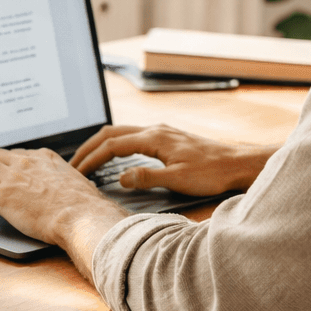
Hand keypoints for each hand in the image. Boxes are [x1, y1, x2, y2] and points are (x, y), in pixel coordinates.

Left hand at [0, 148, 129, 281]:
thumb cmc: (85, 207)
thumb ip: (70, 183)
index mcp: (45, 158)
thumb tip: (77, 191)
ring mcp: (12, 177)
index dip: (10, 164)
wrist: (81, 216)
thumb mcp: (80, 184)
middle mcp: (26, 163)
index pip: (20, 154)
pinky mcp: (1, 195)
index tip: (7, 172)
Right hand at [71, 125, 276, 196]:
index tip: (77, 172)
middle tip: (72, 165)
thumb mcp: (178, 179)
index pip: (112, 145)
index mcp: (154, 138)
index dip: (91, 159)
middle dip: (89, 147)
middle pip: (111, 133)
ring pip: (121, 133)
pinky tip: (116, 157)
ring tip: (88, 160)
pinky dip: (116, 145)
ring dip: (101, 145)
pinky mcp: (168, 138)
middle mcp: (155, 130)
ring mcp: (162, 132)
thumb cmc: (213, 172)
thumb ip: (147, 178)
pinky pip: (133, 137)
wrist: (238, 163)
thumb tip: (120, 177)